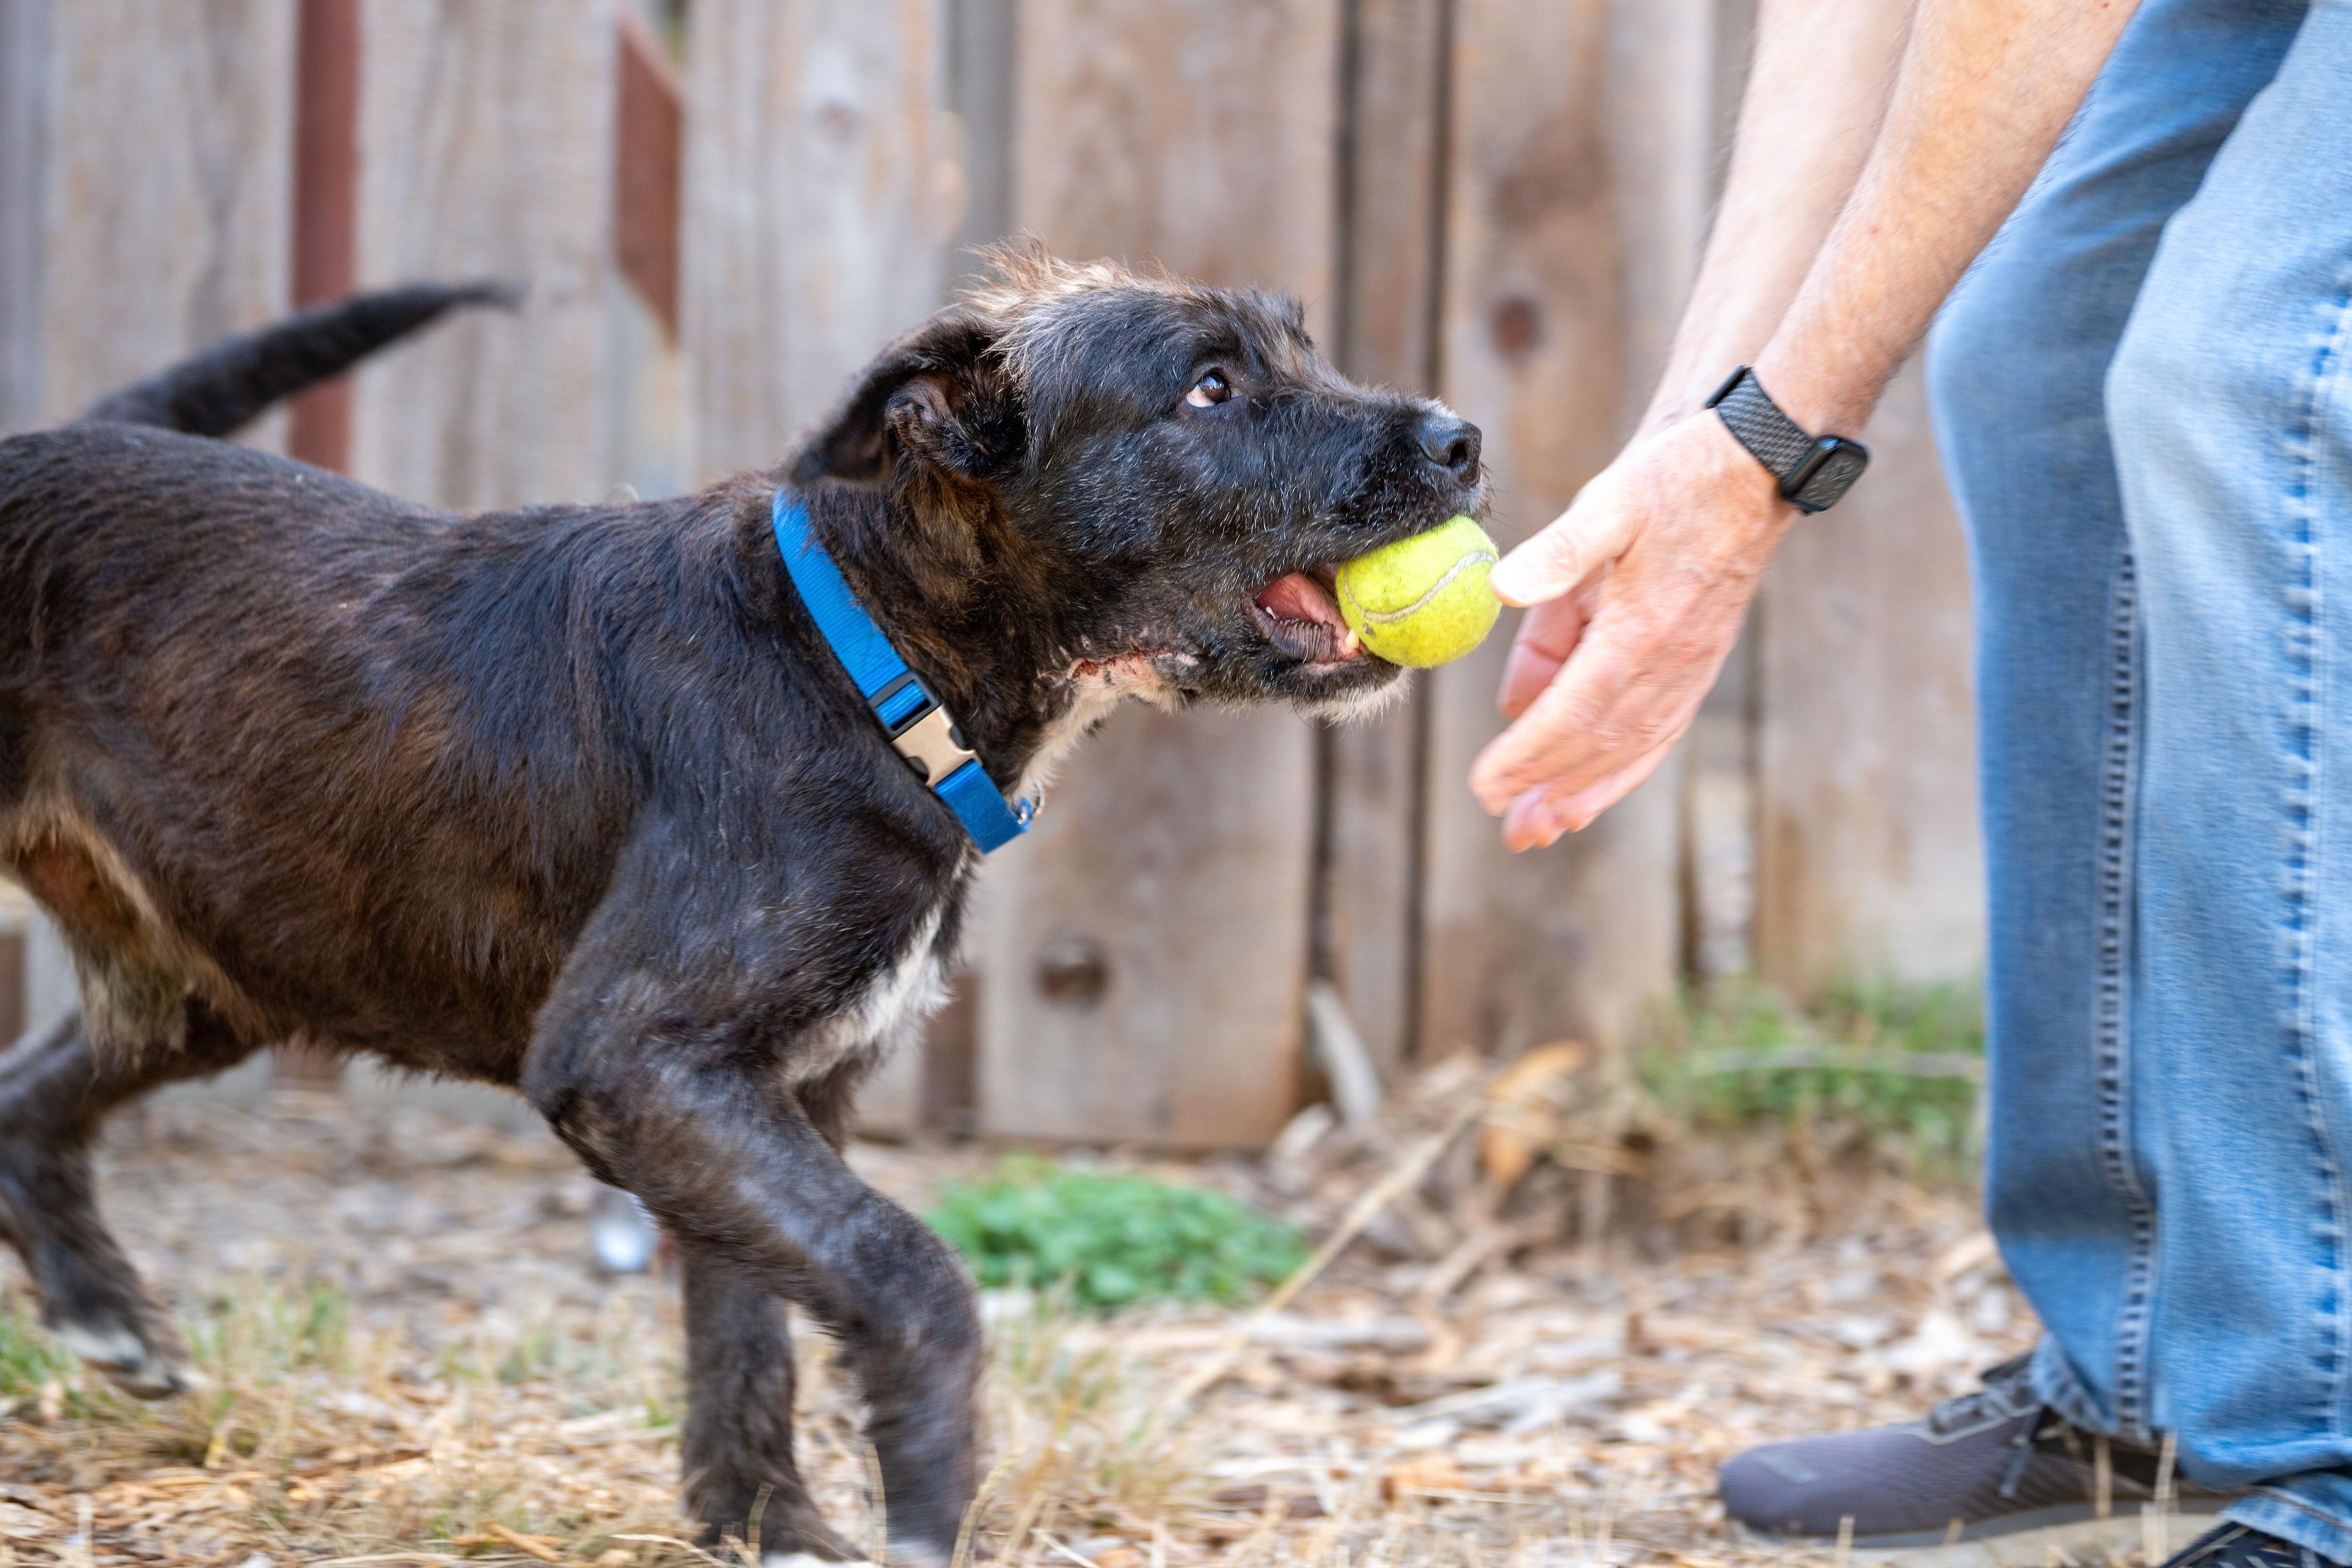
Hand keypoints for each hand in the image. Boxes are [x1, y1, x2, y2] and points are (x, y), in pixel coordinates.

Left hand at [1471, 409, 1792, 849]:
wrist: (1752, 469)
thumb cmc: (1674, 480)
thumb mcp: (1611, 499)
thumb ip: (1558, 549)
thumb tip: (1500, 590)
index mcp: (1645, 626)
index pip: (1576, 708)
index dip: (1528, 752)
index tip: (1485, 783)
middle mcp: (1673, 661)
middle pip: (1602, 743)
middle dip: (1549, 788)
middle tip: (1508, 828)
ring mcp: (1690, 669)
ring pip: (1631, 749)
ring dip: (1584, 794)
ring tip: (1538, 831)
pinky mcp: (1696, 668)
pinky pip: (1656, 735)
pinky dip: (1620, 773)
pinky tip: (1587, 798)